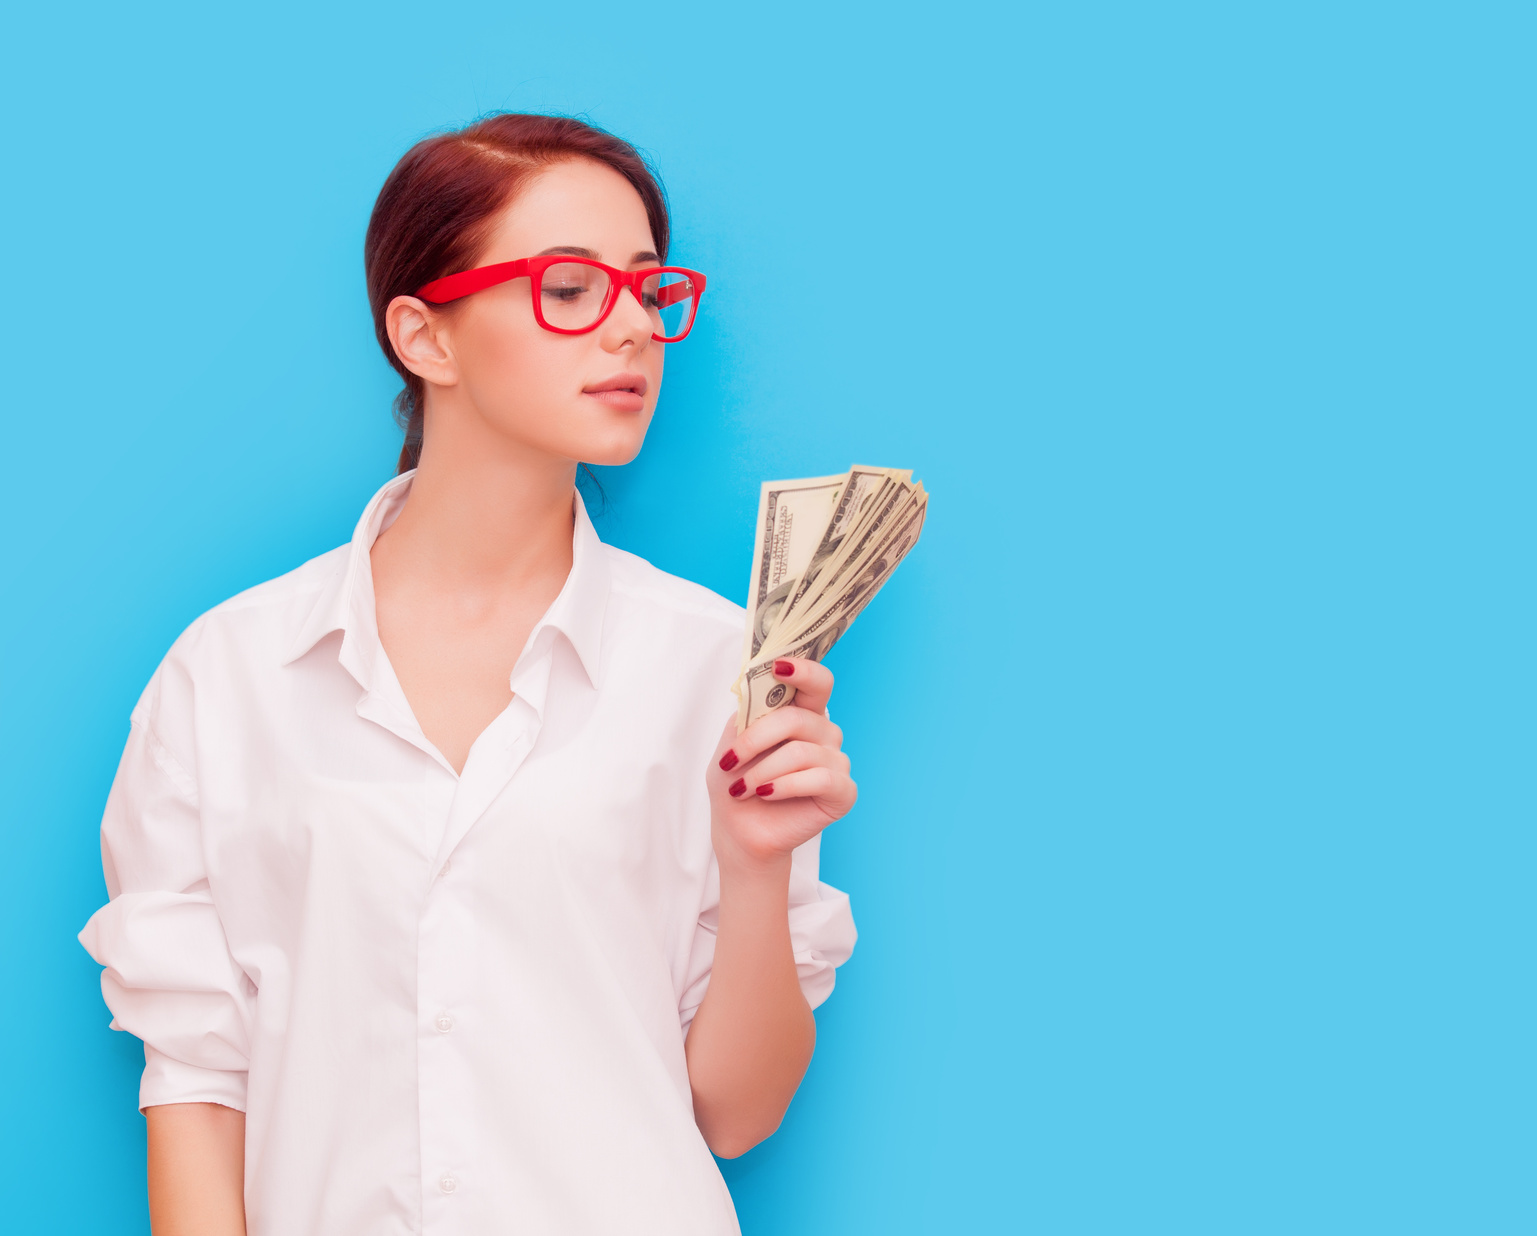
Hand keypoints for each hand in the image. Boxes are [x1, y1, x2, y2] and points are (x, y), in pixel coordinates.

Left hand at [708, 659, 856, 871]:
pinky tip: (766, 794)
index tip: (778, 666)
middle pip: (798, 719)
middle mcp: (824, 733)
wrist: (740, 831)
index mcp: (802, 714)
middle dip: (756, 740)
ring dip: (763, 771)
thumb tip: (762, 689)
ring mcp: (837, 762)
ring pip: (802, 752)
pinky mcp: (843, 792)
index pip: (817, 682)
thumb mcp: (731, 743)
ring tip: (741, 789)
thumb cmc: (736, 783)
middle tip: (730, 761)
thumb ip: (748, 715)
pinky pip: (820, 779)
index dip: (803, 669)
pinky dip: (785, 786)